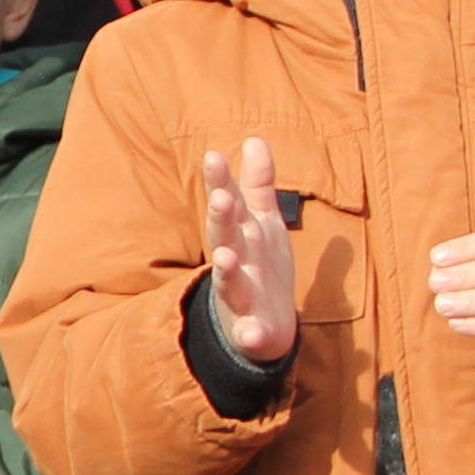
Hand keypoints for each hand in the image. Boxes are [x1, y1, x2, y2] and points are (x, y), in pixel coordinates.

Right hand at [201, 140, 299, 369]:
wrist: (261, 326)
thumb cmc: (259, 265)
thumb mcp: (261, 222)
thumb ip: (257, 184)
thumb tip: (254, 140)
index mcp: (240, 234)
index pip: (228, 202)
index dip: (220, 181)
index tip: (213, 156)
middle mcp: (235, 260)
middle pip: (225, 236)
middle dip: (222, 219)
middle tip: (221, 198)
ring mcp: (240, 295)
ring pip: (230, 282)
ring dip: (227, 271)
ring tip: (226, 258)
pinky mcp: (251, 329)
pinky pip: (250, 333)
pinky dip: (250, 334)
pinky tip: (252, 334)